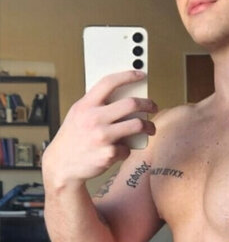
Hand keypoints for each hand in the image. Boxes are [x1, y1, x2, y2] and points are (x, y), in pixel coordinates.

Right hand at [42, 71, 156, 186]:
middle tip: (154, 107)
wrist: (61, 166)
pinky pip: (128, 148)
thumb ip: (96, 104)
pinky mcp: (108, 154)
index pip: (109, 82)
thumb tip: (125, 95)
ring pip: (137, 125)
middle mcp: (93, 119)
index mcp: (85, 106)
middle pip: (131, 104)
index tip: (141, 75)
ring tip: (150, 128)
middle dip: (148, 104)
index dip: (128, 76)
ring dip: (149, 126)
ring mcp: (102, 137)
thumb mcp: (78, 115)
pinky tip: (121, 150)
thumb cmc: (73, 138)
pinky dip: (127, 149)